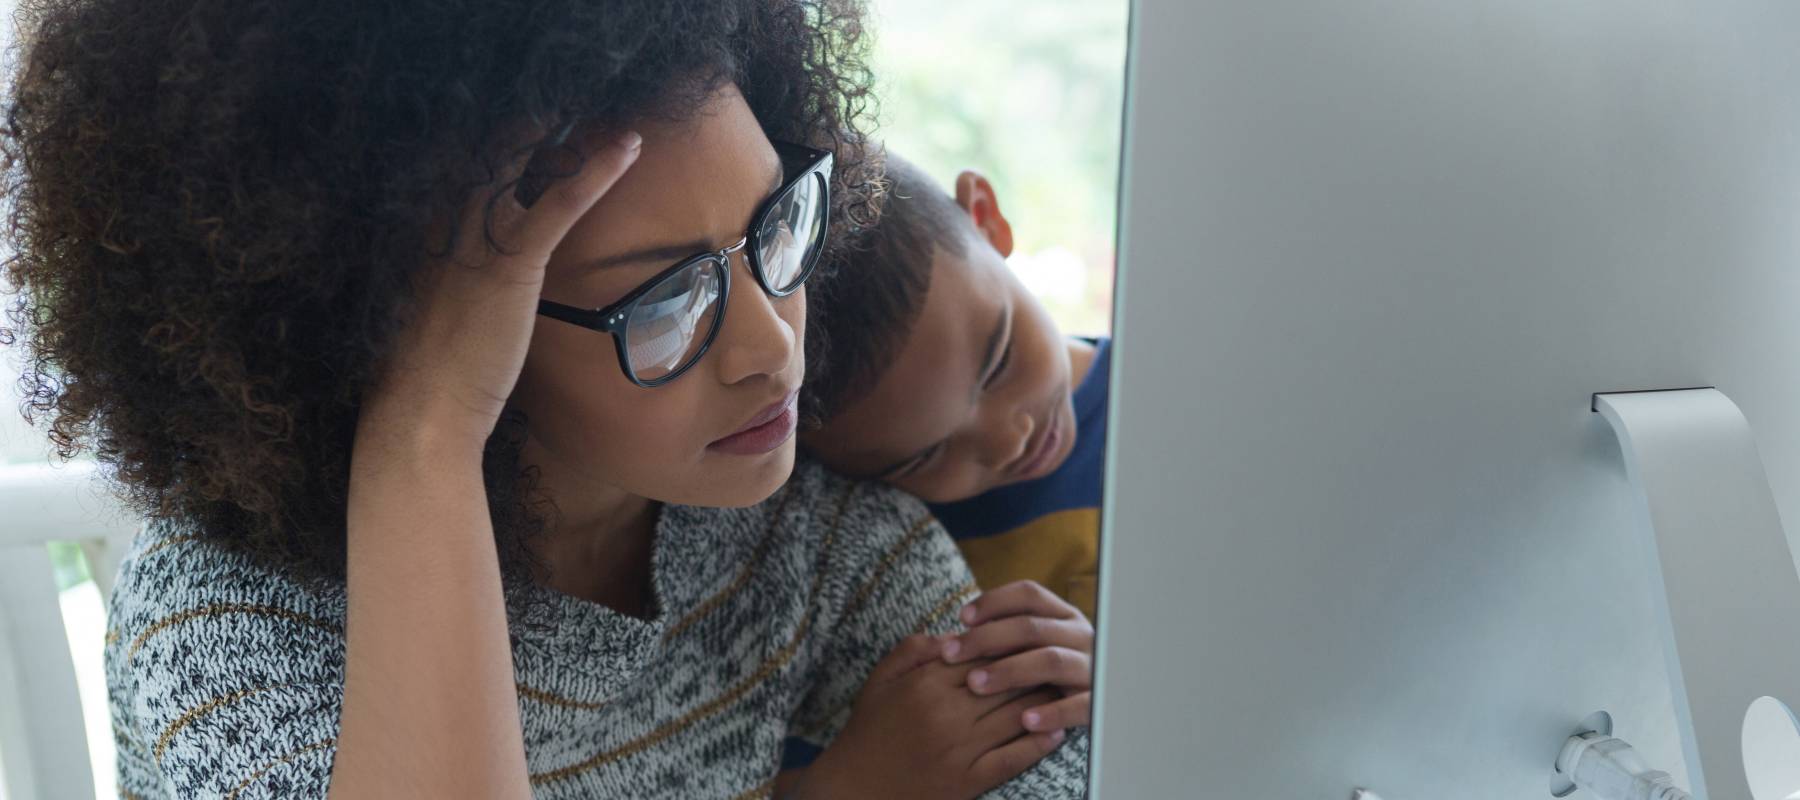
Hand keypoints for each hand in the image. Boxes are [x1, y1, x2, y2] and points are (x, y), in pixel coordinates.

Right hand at [359, 127, 641, 453]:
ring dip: (569, 134)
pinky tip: (629, 149)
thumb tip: (491, 291)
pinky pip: (560, 203)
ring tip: (607, 110)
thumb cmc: (435, 376)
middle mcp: (447, 223)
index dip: (500, 142)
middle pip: (491, 150)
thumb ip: (468, 288)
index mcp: (431, 233)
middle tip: (571, 99)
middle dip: (530, 123)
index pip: (466, 166)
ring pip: (525, 162)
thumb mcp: (449, 318)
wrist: (420, 413)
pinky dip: (597, 172)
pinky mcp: (510, 263)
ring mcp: (475, 240)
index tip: (532, 125)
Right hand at [794, 635, 1066, 799]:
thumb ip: (916, 649)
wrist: (854, 786)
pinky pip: (1011, 759)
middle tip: (1060, 659)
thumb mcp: (882, 678)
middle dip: (1034, 669)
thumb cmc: (869, 728)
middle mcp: (946, 713)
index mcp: (926, 683)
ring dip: (1043, 702)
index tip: (1032, 637)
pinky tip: (1054, 731)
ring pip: (1014, 717)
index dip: (1010, 645)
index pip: (982, 654)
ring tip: (1064, 690)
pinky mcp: (967, 781)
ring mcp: (959, 749)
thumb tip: (954, 633)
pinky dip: (1037, 744)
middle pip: (1005, 683)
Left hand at [941, 581, 1092, 736]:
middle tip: (950, 654)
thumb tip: (944, 639)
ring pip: (1050, 661)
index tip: (961, 618)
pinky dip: (1053, 712)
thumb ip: (997, 637)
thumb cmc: (1041, 676)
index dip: (994, 602)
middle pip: (1031, 627)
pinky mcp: (1098, 702)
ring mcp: (1091, 667)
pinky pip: (1079, 704)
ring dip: (1010, 671)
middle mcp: (1079, 636)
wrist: (1101, 707)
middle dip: (987, 639)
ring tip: (975, 684)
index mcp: (1061, 616)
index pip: (1028, 594)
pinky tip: (1025, 721)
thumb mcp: (1027, 648)